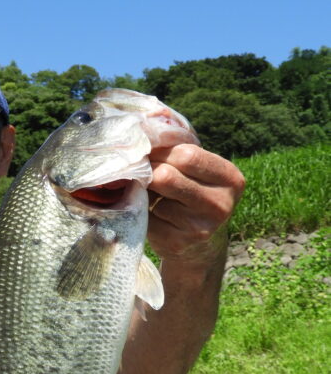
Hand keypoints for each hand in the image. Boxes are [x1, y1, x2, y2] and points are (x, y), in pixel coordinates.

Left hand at [147, 144, 244, 265]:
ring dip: (146, 194)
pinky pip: (147, 218)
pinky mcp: (178, 243)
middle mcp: (221, 204)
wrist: (198, 244)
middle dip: (149, 172)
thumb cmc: (192, 194)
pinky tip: (152, 214)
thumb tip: (144, 129)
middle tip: (143, 173)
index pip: (187, 155)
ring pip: (154, 198)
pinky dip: (142, 213)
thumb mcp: (198, 171)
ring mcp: (201, 227)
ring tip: (154, 196)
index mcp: (230, 179)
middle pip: (166, 176)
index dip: (161, 152)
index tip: (150, 153)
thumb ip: (179, 150)